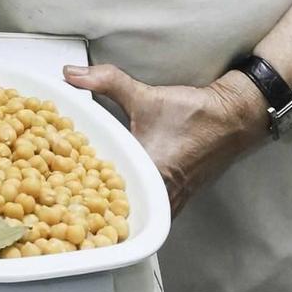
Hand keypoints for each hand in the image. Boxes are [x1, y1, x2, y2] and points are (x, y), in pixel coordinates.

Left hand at [63, 63, 267, 215]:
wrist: (235, 117)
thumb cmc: (197, 113)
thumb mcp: (145, 96)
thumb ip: (105, 82)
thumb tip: (71, 75)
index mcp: (151, 173)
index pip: (107, 196)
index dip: (78, 196)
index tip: (56, 194)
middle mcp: (162, 194)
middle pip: (117, 213)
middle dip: (90, 209)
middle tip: (62, 203)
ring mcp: (172, 201)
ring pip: (134, 216)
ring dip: (111, 212)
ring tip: (82, 206)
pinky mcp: (178, 199)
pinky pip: (150, 213)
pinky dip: (131, 208)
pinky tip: (115, 200)